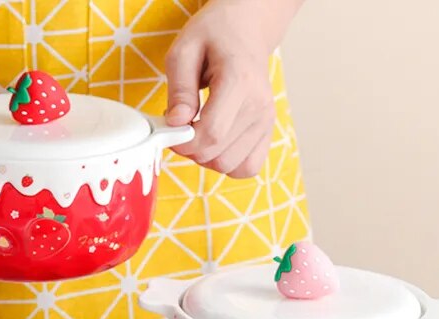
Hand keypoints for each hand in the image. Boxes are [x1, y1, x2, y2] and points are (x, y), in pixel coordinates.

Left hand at [165, 0, 277, 177]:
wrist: (246, 29)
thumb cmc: (215, 35)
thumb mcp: (185, 50)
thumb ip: (179, 89)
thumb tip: (176, 123)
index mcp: (240, 82)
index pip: (211, 134)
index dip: (183, 142)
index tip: (171, 130)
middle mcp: (259, 106)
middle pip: (217, 155)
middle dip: (190, 149)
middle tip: (182, 127)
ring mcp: (266, 121)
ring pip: (229, 166)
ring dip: (206, 157)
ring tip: (199, 131)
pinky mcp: (267, 131)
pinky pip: (247, 168)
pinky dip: (226, 163)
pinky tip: (216, 143)